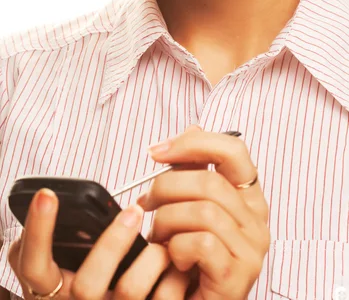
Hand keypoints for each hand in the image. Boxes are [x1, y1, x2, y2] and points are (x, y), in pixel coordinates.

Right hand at [8, 188, 192, 298]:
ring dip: (150, 259)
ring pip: (128, 292)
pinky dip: (174, 279)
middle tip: (133, 210)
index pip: (32, 264)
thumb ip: (47, 240)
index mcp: (48, 290)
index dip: (38, 229)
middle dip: (111, 245)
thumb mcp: (52, 265)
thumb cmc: (78, 282)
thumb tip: (48, 198)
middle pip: (87, 286)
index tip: (47, 193)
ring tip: (162, 238)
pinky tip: (180, 260)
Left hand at [136, 125, 270, 299]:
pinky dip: (176, 248)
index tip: (157, 152)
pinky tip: (172, 258)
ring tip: (157, 237)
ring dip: (166, 222)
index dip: (193, 143)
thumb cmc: (189, 255)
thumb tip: (192, 128)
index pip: (233, 149)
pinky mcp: (238, 276)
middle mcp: (257, 219)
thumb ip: (193, 170)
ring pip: (203, 211)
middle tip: (146, 204)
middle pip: (209, 180)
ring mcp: (251, 249)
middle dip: (165, 188)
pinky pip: (202, 243)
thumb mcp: (190, 206)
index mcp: (248, 196)